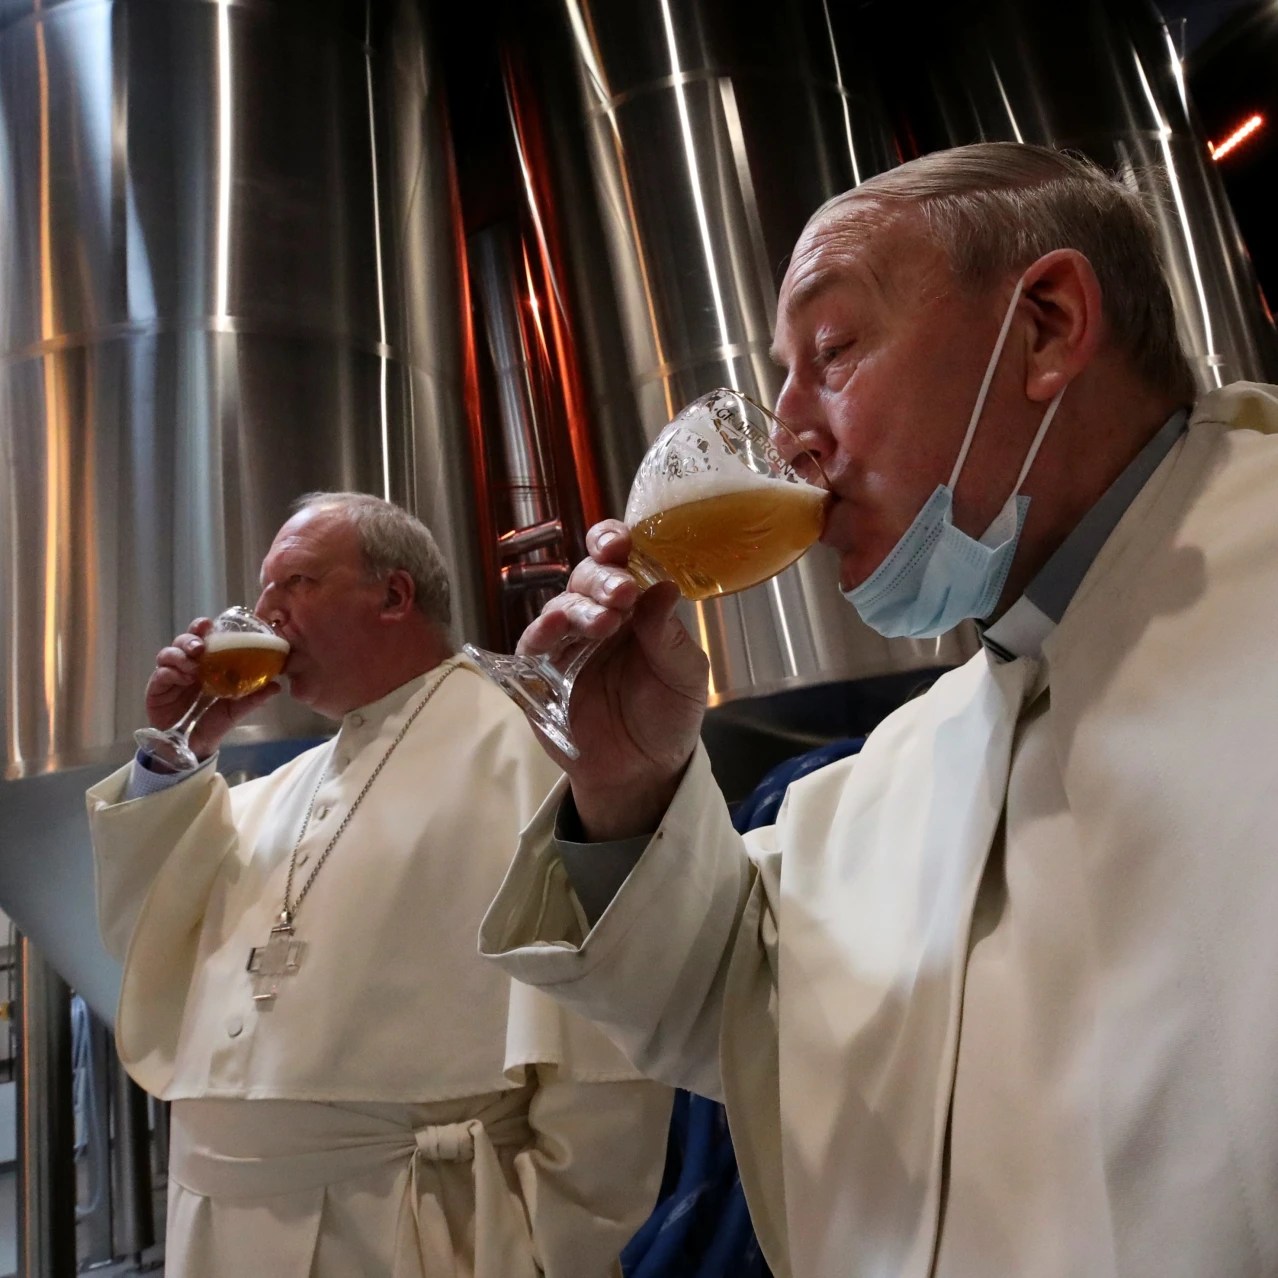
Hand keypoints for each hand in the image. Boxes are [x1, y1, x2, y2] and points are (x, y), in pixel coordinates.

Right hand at [144, 618, 280, 761]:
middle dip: (191, 638)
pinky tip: (182, 678)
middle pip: (184, 640)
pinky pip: (160, 673)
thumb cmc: (213, 722)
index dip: (204, 628)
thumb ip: (254, 697)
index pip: (204, 638)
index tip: (210, 624)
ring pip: (169, 653)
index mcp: (207, 664)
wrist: (193, 746)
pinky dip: (171, 672)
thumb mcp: (236, 709)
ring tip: (193, 667)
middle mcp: (188, 665)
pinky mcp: (157, 688)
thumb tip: (277, 685)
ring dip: (181, 654)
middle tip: (200, 647)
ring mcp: (171, 675)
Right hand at [517, 521, 708, 837]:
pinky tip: (553, 628)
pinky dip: (541, 631)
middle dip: (602, 578)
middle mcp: (598, 616)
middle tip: (622, 592)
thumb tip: (664, 587)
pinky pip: (533, 644)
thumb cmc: (667, 716)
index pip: (619, 561)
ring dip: (579, 606)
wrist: (642, 772)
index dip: (614, 543)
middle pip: (587, 577)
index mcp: (635, 606)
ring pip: (561, 605)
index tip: (621, 543)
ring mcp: (567, 644)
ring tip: (603, 622)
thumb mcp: (685, 676)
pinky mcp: (541, 674)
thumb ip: (671, 636)